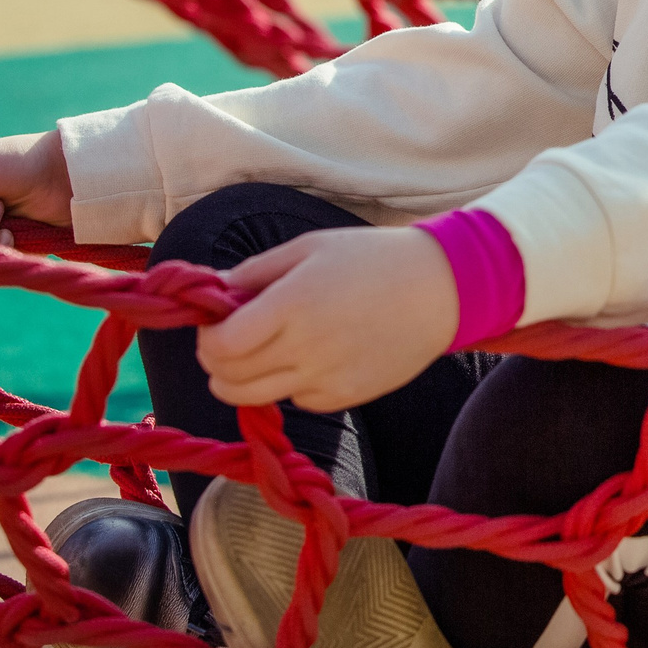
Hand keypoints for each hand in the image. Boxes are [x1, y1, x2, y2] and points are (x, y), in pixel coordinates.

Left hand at [198, 227, 459, 413]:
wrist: (440, 290)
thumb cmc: (372, 259)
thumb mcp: (310, 248)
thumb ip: (254, 272)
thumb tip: (210, 292)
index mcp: (292, 304)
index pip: (220, 345)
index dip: (207, 337)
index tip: (217, 322)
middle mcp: (305, 348)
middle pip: (228, 378)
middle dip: (216, 360)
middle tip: (231, 339)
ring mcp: (325, 378)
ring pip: (253, 397)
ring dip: (242, 379)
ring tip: (259, 353)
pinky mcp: (344, 397)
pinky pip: (295, 399)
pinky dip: (288, 383)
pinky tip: (310, 356)